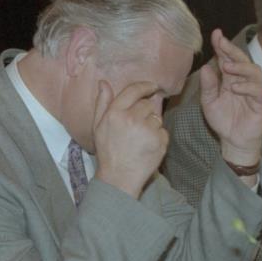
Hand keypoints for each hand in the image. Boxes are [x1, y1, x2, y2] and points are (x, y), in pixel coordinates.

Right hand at [92, 80, 167, 198]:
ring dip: (152, 126)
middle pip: (148, 105)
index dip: (145, 86)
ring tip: (140, 141)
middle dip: (145, 113)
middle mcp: (132, 118)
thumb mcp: (98, 126)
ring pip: (157, 118)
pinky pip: (163, 132)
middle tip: (136, 128)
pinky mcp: (160, 141)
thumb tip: (103, 82)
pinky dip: (158, 138)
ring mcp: (147, 130)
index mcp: (115, 113)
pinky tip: (147, 148)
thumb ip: (102, 103)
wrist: (119, 178)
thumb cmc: (108, 152)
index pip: (134, 90)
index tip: (153, 86)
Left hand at [199, 29, 261, 168]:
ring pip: (254, 72)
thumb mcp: (209, 103)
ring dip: (241, 67)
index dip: (222, 46)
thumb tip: (205, 67)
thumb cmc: (223, 120)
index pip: (227, 58)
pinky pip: (258, 91)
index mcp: (230, 78)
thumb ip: (207, 86)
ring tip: (227, 67)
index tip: (216, 34)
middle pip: (242, 60)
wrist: (233, 141)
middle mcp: (244, 81)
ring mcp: (254, 91)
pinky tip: (235, 87)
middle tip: (223, 43)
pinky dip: (247, 87)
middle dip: (233, 50)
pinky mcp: (261, 103)